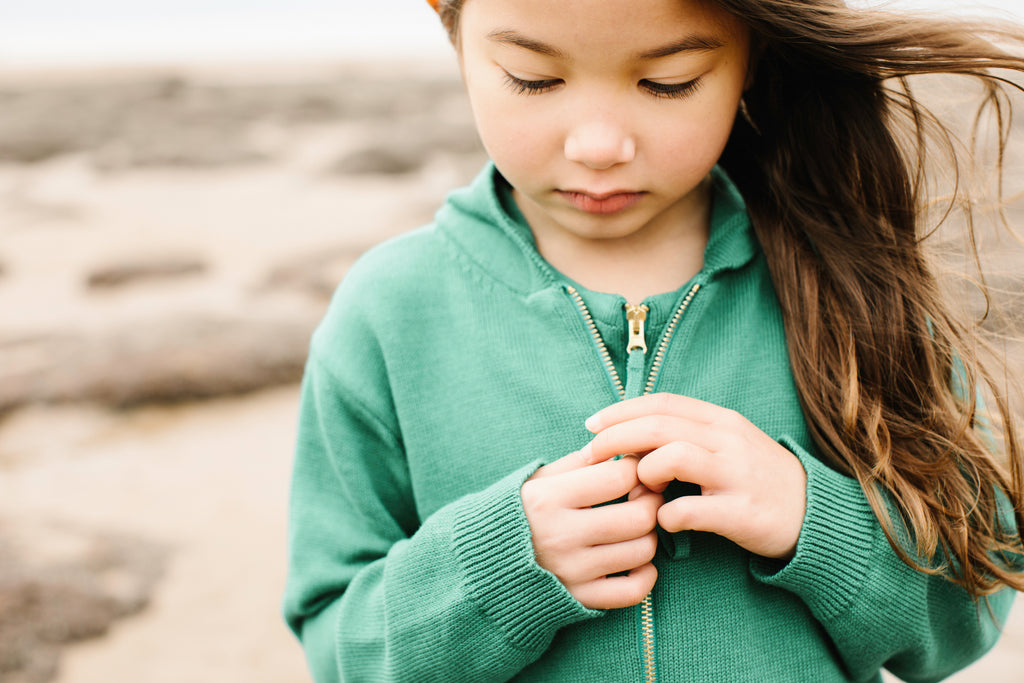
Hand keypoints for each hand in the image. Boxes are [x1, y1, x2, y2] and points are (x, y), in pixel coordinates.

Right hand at [521, 451, 661, 609]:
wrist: (482, 561)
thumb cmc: (518, 511)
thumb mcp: (538, 479)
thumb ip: (579, 463)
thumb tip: (623, 449)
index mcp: (548, 499)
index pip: (619, 477)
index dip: (636, 469)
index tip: (632, 470)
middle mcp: (560, 536)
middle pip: (638, 516)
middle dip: (650, 501)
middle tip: (644, 496)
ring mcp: (571, 571)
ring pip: (642, 551)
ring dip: (648, 535)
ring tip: (635, 526)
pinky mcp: (579, 598)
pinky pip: (632, 591)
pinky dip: (646, 575)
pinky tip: (637, 561)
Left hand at [581, 393, 806, 559]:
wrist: (813, 513)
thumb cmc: (755, 478)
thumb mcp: (725, 445)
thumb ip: (684, 436)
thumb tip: (630, 439)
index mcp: (720, 420)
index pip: (662, 403)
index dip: (621, 411)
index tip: (592, 425)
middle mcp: (727, 440)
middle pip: (658, 426)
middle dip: (615, 438)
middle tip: (591, 455)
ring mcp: (736, 474)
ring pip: (673, 457)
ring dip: (643, 473)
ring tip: (639, 490)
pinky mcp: (741, 511)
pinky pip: (689, 510)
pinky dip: (667, 516)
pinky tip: (664, 521)